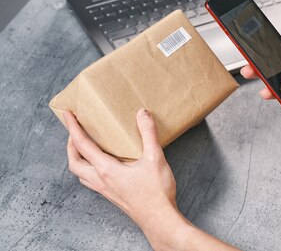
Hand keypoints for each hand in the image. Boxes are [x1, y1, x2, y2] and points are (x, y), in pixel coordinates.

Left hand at [64, 109, 179, 233]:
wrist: (158, 219)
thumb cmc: (156, 192)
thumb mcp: (155, 158)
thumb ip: (148, 134)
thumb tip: (142, 114)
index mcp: (107, 169)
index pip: (83, 145)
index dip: (73, 128)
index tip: (68, 115)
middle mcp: (101, 180)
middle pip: (74, 162)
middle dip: (70, 145)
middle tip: (74, 131)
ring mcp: (105, 190)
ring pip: (80, 173)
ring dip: (77, 158)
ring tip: (83, 148)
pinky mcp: (112, 195)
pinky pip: (90, 181)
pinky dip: (88, 170)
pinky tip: (100, 167)